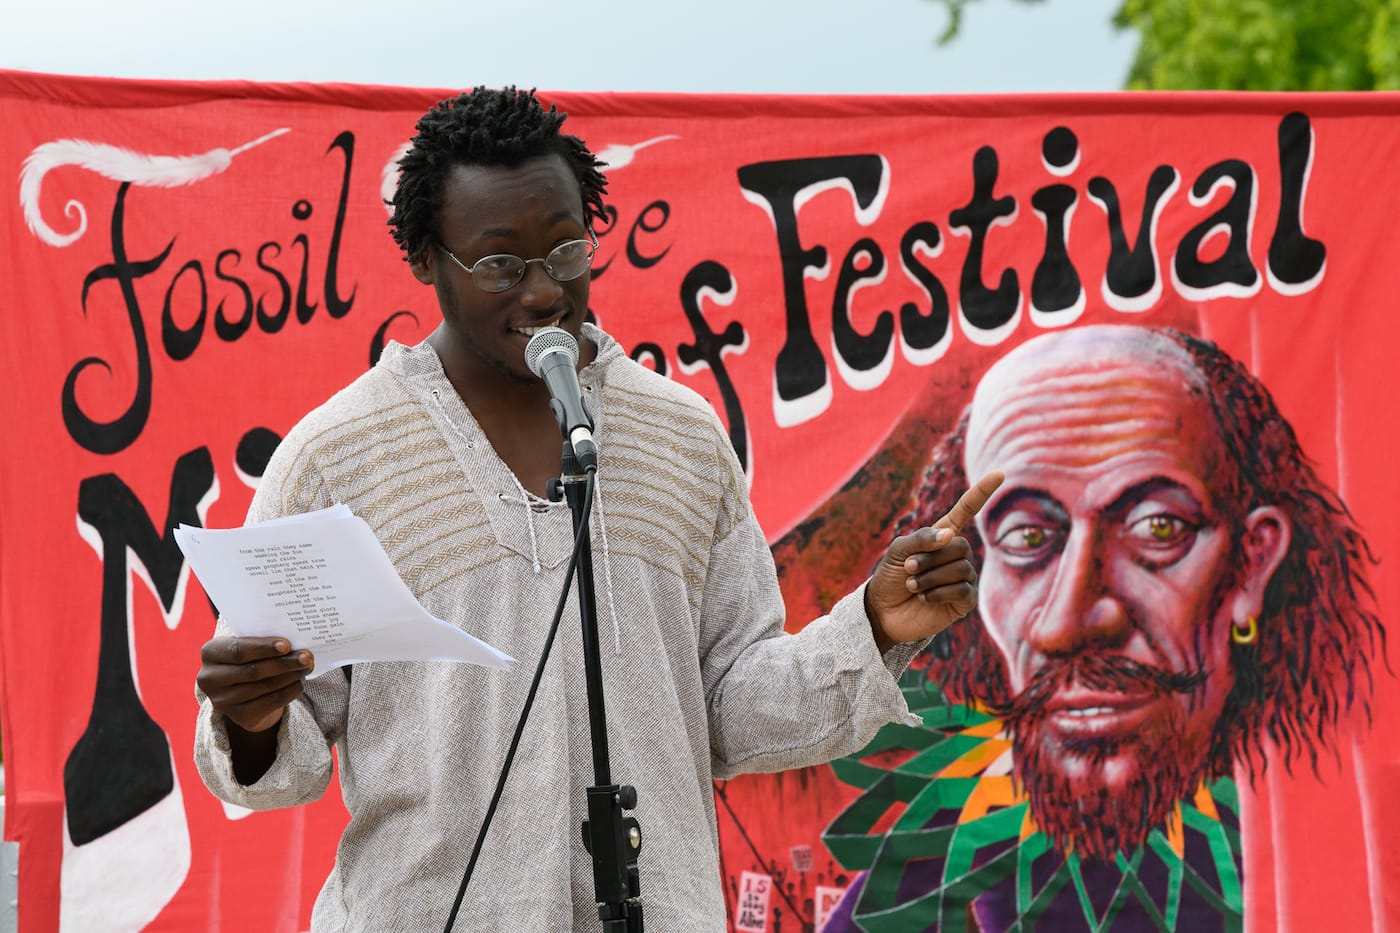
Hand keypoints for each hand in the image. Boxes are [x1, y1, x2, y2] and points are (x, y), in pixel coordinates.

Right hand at [197, 635, 314, 734]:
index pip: (237, 650)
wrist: (243, 690)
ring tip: (307, 666)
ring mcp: (222, 701)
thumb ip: (262, 640)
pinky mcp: (238, 717)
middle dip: (284, 663)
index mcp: (210, 652)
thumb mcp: (247, 645)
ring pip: (264, 687)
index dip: (263, 648)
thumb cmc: (249, 658)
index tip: (287, 645)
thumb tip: (295, 642)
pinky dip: (289, 692)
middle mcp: (210, 678)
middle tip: (307, 656)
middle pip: (253, 671)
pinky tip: (300, 682)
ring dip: (290, 676)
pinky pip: (270, 703)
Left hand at [866, 470, 1003, 651]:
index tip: (999, 473)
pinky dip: (938, 593)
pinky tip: (924, 598)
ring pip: (961, 568)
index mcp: (942, 536)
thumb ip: (922, 538)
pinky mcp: (964, 602)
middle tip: (908, 569)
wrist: (882, 611)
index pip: (967, 510)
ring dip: (929, 577)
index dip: (982, 492)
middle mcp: (957, 555)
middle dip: (930, 558)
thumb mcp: (899, 550)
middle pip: (960, 546)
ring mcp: (963, 578)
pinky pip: (963, 590)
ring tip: (912, 586)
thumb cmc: (890, 577)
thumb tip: (951, 536)